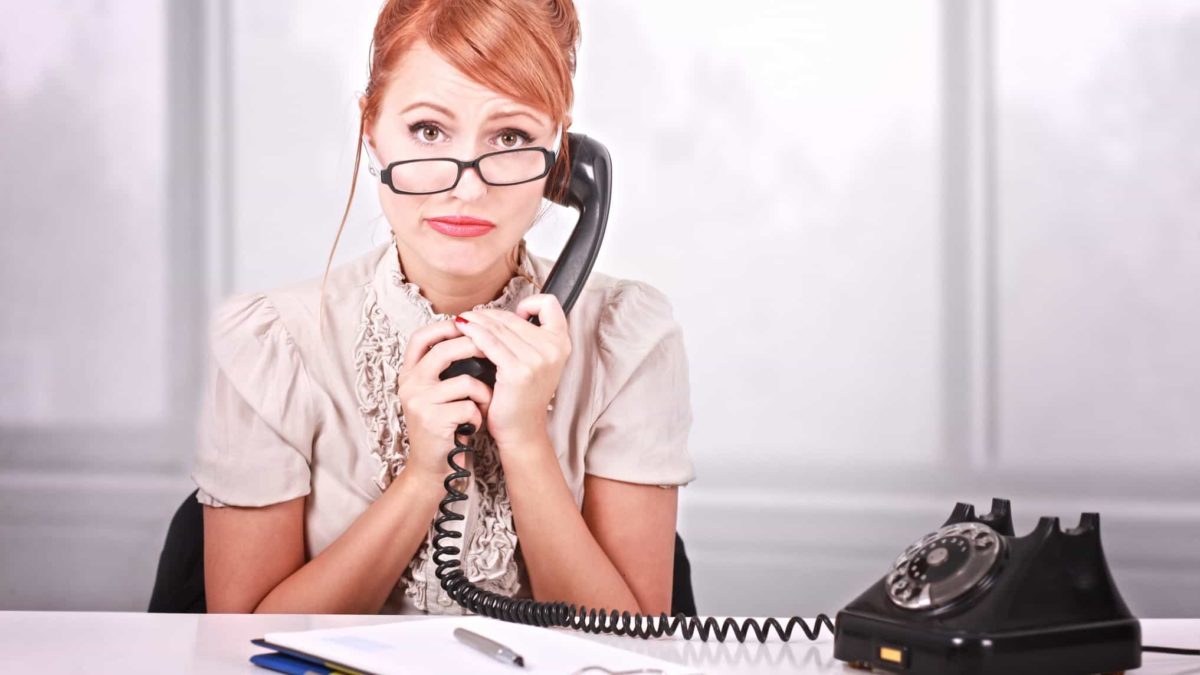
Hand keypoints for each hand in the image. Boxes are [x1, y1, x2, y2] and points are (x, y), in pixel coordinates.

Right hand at [394, 319, 492, 483]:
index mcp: (409, 373)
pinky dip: (479, 416)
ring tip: (484, 405)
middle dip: (475, 349)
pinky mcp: (433, 421)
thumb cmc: (444, 425)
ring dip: (483, 393)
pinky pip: (470, 407)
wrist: (433, 466)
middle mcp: (409, 384)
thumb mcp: (437, 393)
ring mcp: (419, 402)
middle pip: (444, 351)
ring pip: (465, 382)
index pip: (420, 337)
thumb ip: (446, 368)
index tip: (467, 325)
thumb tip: (478, 337)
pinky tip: (474, 426)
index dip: (444, 327)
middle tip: (492, 354)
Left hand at [455, 293, 570, 451]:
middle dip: (488, 314)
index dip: (531, 303)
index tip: (515, 315)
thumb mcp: (537, 363)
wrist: (522, 430)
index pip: (550, 305)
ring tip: (461, 320)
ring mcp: (537, 359)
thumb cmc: (523, 396)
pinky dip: (472, 332)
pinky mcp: (517, 370)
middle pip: (513, 317)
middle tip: (470, 316)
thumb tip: (499, 316)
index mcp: (561, 343)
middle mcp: (553, 349)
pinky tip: (461, 330)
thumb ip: (529, 338)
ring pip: (498, 326)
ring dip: (475, 320)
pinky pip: (489, 341)